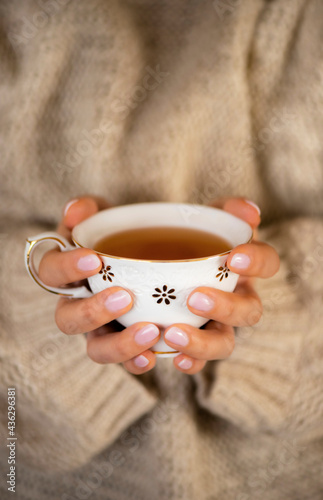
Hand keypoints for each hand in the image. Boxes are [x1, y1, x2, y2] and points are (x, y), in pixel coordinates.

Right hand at [38, 197, 160, 373]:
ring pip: (96, 349)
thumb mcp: (105, 217)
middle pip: (67, 319)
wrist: (148, 256)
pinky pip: (126, 362)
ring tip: (150, 331)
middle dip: (93, 312)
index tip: (94, 259)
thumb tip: (75, 211)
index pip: (51, 272)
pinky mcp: (125, 344)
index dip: (66, 268)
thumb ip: (90, 210)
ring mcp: (100, 330)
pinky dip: (139, 361)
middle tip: (125, 297)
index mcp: (67, 274)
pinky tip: (157, 354)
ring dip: (120, 344)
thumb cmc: (119, 237)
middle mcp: (77, 306)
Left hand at [163, 198, 279, 373]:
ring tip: (172, 333)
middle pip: (249, 312)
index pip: (267, 263)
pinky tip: (165, 357)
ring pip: (223, 343)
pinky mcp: (190, 342)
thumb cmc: (186, 238)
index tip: (233, 257)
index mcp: (243, 269)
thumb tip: (249, 212)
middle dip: (227, 308)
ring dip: (202, 343)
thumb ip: (227, 211)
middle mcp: (235, 300)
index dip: (257, 262)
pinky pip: (194, 361)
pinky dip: (185, 362)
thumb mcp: (204, 218)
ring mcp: (214, 324)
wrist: (152, 257)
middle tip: (196, 297)